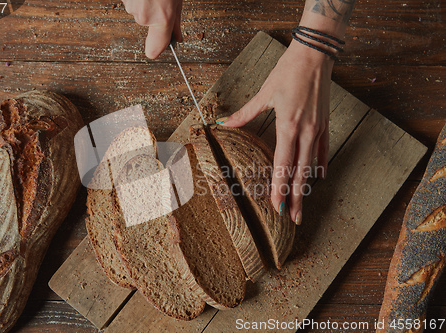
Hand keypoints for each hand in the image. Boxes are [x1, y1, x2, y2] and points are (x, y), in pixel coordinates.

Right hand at [122, 0, 182, 58]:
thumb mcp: (176, 1)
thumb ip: (175, 21)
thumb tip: (176, 36)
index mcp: (162, 17)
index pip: (155, 49)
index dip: (158, 49)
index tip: (161, 48)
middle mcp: (145, 16)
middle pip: (148, 26)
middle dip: (154, 17)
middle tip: (161, 3)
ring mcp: (132, 7)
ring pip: (139, 13)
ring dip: (145, 6)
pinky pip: (132, 4)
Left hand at [221, 39, 332, 224]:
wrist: (315, 56)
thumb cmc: (288, 72)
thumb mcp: (264, 93)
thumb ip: (244, 113)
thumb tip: (224, 123)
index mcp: (289, 126)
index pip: (283, 165)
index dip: (280, 189)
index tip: (277, 207)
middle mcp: (307, 132)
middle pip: (301, 174)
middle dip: (296, 199)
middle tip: (292, 219)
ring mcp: (319, 130)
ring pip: (312, 167)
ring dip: (307, 189)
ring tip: (302, 206)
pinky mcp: (325, 125)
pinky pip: (323, 152)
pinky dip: (318, 168)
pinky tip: (317, 179)